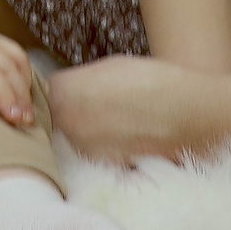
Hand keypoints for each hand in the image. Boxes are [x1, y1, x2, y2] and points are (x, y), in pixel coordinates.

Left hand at [45, 56, 205, 163]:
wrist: (185, 112)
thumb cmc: (151, 81)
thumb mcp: (108, 67)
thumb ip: (80, 80)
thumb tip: (71, 86)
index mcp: (64, 92)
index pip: (44, 91)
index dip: (60, 88)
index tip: (71, 88)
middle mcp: (67, 123)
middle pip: (56, 116)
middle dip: (70, 110)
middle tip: (96, 102)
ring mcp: (84, 148)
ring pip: (75, 136)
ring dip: (87, 129)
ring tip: (115, 117)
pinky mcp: (103, 164)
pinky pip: (96, 151)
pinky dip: (105, 144)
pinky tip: (125, 131)